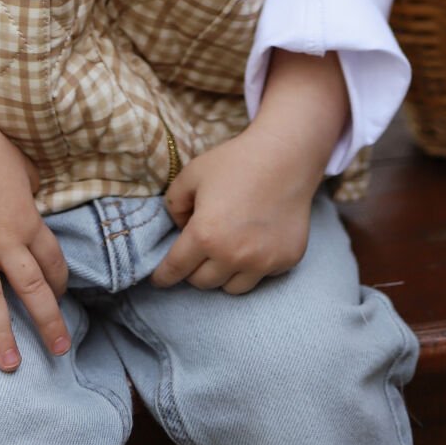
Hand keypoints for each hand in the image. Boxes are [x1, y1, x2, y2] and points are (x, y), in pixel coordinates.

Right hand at [0, 54, 70, 370]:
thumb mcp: (24, 169)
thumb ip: (30, 192)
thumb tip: (33, 200)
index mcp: (28, 220)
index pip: (51, 261)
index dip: (60, 282)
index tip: (62, 297)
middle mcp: (4, 241)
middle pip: (31, 289)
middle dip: (48, 322)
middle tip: (59, 351)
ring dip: (0, 335)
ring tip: (10, 366)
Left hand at [148, 123, 320, 294]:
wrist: (285, 156)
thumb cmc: (235, 162)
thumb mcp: (192, 173)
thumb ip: (174, 204)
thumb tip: (180, 228)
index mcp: (205, 235)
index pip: (176, 269)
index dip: (163, 277)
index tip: (159, 280)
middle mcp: (233, 255)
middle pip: (202, 282)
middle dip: (194, 269)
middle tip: (199, 250)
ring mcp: (262, 262)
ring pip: (231, 288)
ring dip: (223, 273)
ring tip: (226, 249)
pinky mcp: (285, 261)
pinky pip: (260, 276)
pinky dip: (252, 266)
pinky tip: (255, 241)